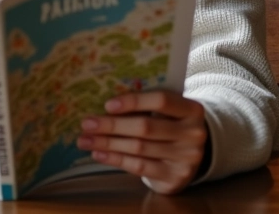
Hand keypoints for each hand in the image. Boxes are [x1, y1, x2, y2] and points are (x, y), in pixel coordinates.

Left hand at [76, 90, 207, 193]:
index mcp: (192, 110)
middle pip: (145, 127)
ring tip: (86, 140)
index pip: (161, 100)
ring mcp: (185, 158)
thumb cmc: (172, 123)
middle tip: (86, 123)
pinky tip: (99, 154)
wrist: (193, 154)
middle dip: (112, 125)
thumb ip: (147, 103)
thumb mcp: (169, 110)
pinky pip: (139, 166)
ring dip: (108, 143)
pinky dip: (116, 159)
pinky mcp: (174, 177)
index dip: (133, 101)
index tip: (107, 104)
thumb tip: (106, 103)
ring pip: (139, 148)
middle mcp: (192, 134)